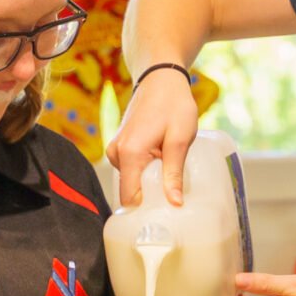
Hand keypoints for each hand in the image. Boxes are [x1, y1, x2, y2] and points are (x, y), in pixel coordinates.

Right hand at [107, 67, 199, 205]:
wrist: (160, 78)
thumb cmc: (173, 104)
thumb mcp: (180, 139)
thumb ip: (174, 172)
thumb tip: (174, 203)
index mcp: (129, 154)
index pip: (129, 198)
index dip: (145, 211)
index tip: (164, 216)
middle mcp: (116, 153)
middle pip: (130, 191)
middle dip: (150, 196)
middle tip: (174, 195)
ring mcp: (116, 149)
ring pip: (131, 180)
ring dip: (149, 181)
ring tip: (170, 172)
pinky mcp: (120, 146)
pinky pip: (130, 169)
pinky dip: (145, 171)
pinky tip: (162, 163)